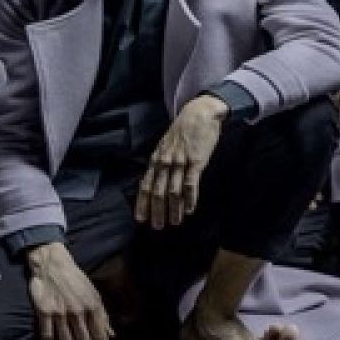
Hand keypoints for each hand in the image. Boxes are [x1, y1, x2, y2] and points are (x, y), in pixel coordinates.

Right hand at [26, 242, 113, 339]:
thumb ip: (102, 316)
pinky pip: (48, 338)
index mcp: (93, 306)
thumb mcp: (94, 294)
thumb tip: (111, 335)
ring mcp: (60, 312)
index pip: (100, 337)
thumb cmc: (75, 280)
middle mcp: (78, 311)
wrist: (52, 264)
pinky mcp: (44, 312)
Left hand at [136, 95, 226, 228]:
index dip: (142, 202)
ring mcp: (180, 161)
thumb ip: (161, 162)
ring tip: (173, 223)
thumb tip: (155, 181)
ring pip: (173, 190)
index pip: (145, 184)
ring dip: (173, 209)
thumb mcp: (166, 144)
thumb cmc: (183, 130)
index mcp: (156, 158)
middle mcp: (165, 161)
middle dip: (156, 210)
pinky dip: (189, 198)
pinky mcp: (196, 161)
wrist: (199, 112)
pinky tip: (189, 210)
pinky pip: (191, 183)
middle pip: (157, 190)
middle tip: (156, 227)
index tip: (140, 218)